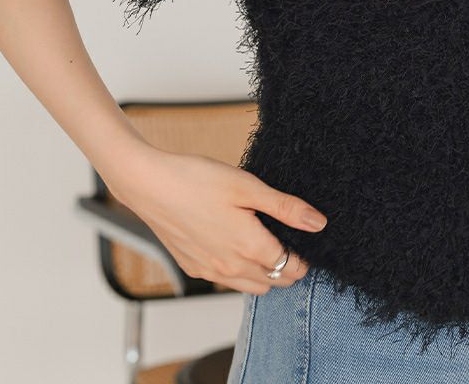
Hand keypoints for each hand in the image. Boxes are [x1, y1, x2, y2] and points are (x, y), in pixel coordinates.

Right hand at [107, 146, 327, 293]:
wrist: (150, 185)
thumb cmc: (198, 180)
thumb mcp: (248, 187)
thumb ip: (285, 208)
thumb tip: (318, 224)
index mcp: (249, 247)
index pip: (290, 267)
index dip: (304, 257)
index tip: (306, 241)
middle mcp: (230, 268)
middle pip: (273, 282)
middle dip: (289, 268)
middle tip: (292, 242)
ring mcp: (210, 271)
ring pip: (251, 287)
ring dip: (265, 274)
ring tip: (268, 245)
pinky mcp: (193, 267)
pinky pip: (227, 281)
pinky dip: (240, 273)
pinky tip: (238, 246)